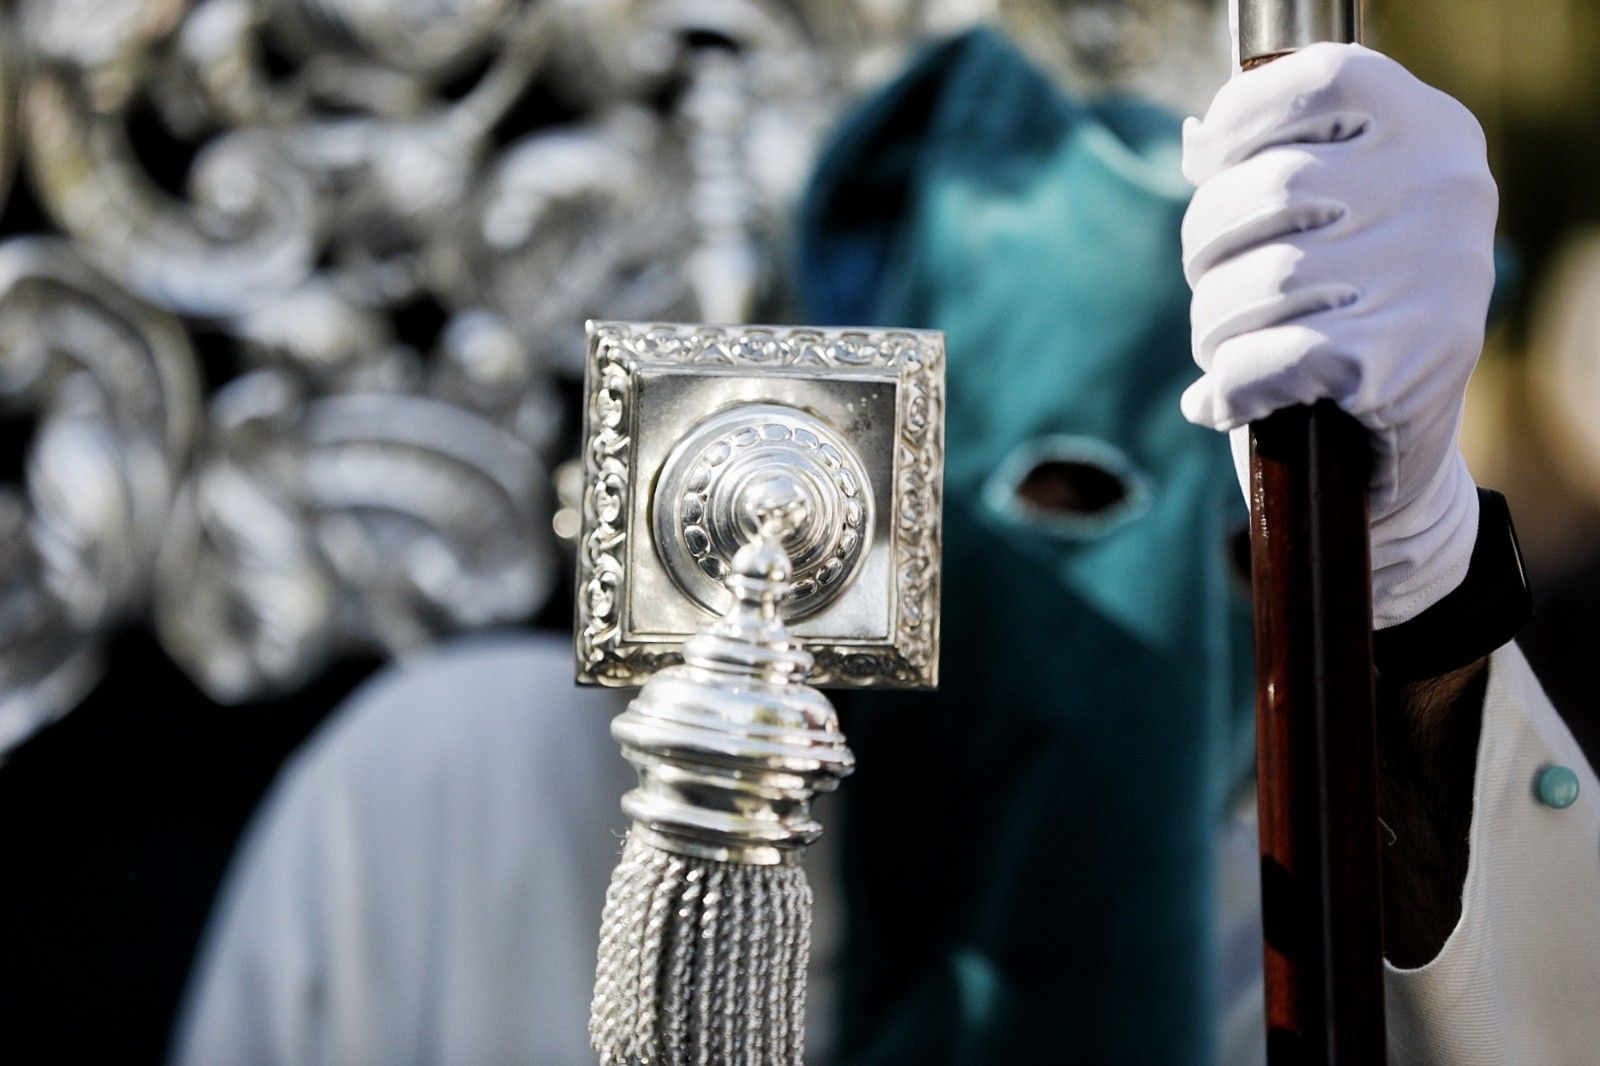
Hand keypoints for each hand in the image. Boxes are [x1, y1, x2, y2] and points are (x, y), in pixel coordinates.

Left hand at [1180, 43, 1496, 627]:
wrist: (1389, 460)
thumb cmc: (1338, 323)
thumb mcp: (1319, 229)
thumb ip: (1269, 170)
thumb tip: (1197, 143)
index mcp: (1429, 133)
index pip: (1316, 82)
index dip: (1240, 122)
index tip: (1211, 167)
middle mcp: (1446, 191)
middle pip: (1266, 190)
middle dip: (1206, 251)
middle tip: (1211, 293)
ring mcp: (1434, 275)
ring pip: (1260, 281)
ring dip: (1213, 330)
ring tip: (1221, 354)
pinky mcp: (1408, 362)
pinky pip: (1269, 358)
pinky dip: (1227, 387)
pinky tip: (1219, 403)